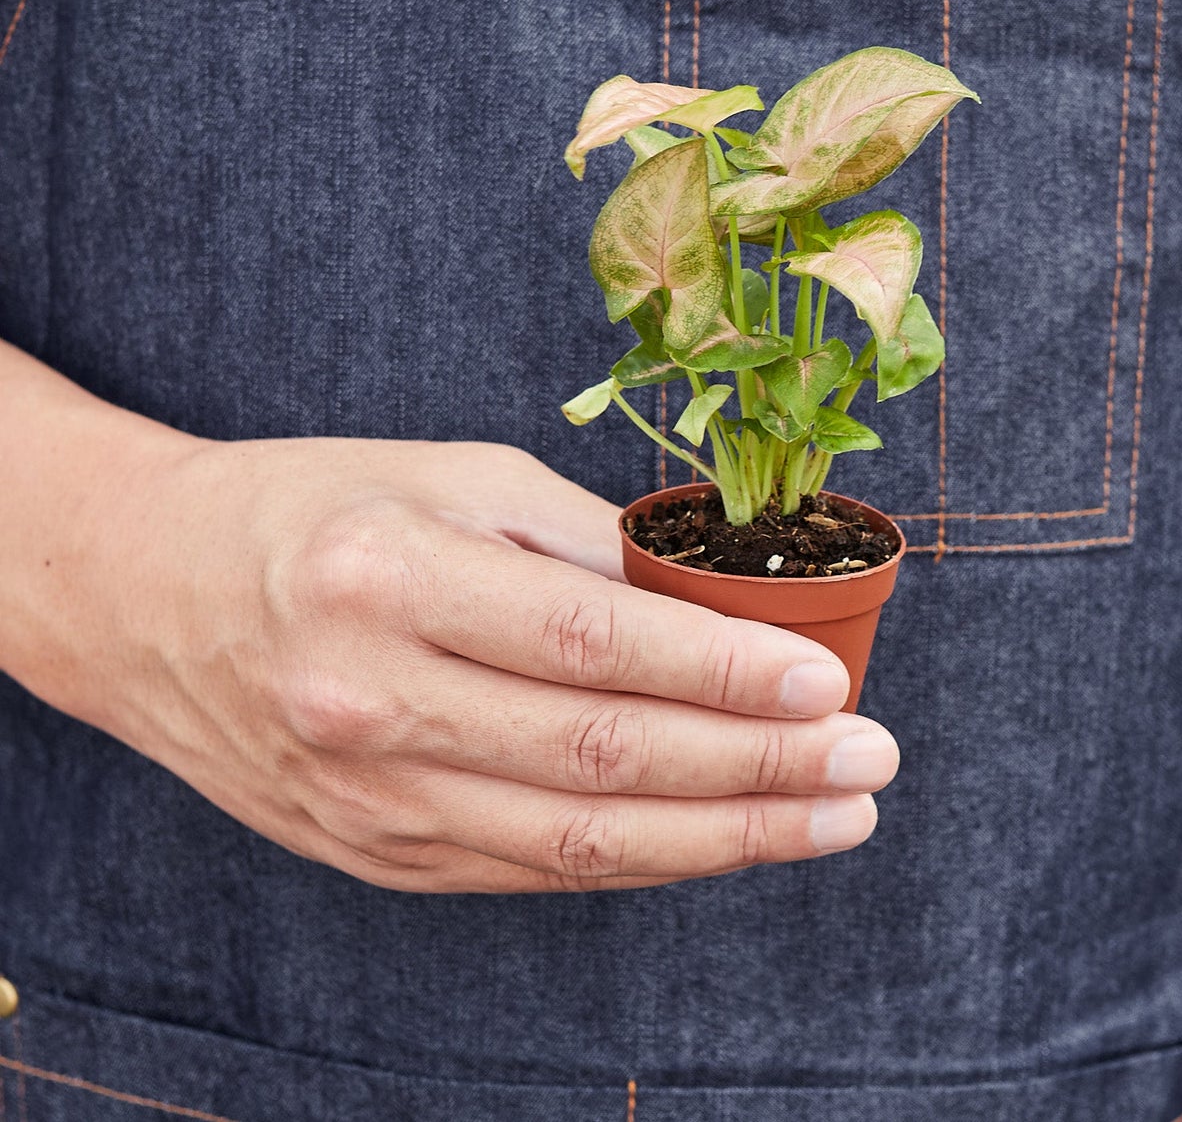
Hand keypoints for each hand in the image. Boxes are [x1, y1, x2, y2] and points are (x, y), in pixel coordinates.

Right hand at [7, 376, 898, 892]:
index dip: (721, 669)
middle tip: (869, 761)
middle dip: (757, 767)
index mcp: (387, 581)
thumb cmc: (312, 510)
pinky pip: (532, 870)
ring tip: (832, 817)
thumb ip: (581, 541)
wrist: (146, 596)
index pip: (589, 642)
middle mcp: (370, 704)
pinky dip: (645, 859)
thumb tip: (716, 596)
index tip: (827, 680)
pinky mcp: (373, 852)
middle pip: (602, 759)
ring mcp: (368, 800)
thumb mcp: (446, 477)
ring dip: (726, 837)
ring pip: (580, 845)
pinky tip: (725, 836)